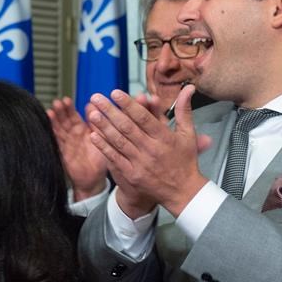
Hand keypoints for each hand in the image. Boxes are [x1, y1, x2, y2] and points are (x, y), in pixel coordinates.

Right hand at [46, 97, 106, 199]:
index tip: (66, 100)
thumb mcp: (102, 138)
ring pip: (59, 129)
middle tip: (58, 102)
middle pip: (64, 120)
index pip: (73, 116)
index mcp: (82, 130)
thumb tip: (93, 106)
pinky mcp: (63, 153)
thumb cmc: (100, 159)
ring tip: (51, 110)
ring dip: (54, 120)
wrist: (94, 179)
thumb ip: (97, 123)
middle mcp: (73, 136)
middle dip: (60, 112)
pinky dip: (52, 133)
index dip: (69, 108)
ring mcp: (67, 144)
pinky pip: (57, 141)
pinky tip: (48, 124)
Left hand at [87, 86, 206, 217]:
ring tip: (92, 113)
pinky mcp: (132, 174)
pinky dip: (104, 147)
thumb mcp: (188, 135)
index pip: (143, 117)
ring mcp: (140, 163)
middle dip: (110, 111)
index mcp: (164, 138)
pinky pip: (115, 158)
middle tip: (96, 98)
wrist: (183, 192)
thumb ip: (184, 110)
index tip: (115, 93)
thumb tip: (189, 88)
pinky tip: (94, 135)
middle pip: (127, 127)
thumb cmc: (185, 161)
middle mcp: (151, 149)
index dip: (128, 104)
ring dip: (104, 127)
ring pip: (119, 141)